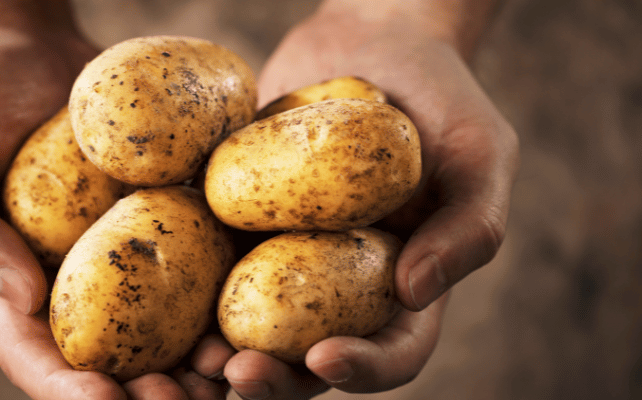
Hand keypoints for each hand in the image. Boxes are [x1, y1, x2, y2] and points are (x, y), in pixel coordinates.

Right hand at [0, 25, 229, 399]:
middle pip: (111, 361)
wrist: (31, 52)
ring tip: (228, 372)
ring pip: (163, 329)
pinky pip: (195, 268)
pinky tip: (250, 310)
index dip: (70, 390)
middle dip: (146, 392)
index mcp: (14, 289)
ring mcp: (124, 259)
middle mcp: (75, 286)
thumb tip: (23, 300)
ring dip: (196, 362)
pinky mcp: (165, 224)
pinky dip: (221, 296)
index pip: (38, 358)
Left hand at [209, 4, 518, 397]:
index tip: (325, 358)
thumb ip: (469, 226)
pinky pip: (210, 261)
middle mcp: (341, 284)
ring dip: (223, 353)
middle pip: (309, 358)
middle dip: (276, 378)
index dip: (364, 369)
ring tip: (196, 355)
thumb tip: (414, 292)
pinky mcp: (239, 222)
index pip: (393, 351)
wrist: (371, 43)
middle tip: (238, 372)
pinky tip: (161, 289)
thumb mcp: (481, 154)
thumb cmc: (440, 98)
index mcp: (403, 284)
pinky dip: (186, 289)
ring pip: (252, 326)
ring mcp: (284, 256)